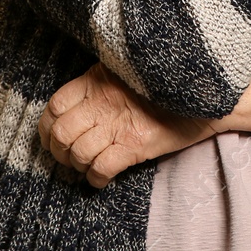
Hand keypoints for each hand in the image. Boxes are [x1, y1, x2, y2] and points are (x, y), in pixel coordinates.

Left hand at [38, 63, 214, 187]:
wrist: (204, 94)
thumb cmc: (164, 84)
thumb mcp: (126, 71)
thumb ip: (99, 83)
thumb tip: (73, 106)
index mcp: (97, 79)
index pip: (55, 105)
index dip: (47, 126)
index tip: (50, 137)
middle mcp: (104, 100)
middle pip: (61, 132)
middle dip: (57, 151)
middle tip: (66, 157)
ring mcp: (119, 123)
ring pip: (79, 152)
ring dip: (77, 166)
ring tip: (86, 167)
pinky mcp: (136, 144)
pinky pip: (102, 168)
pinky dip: (96, 178)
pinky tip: (101, 178)